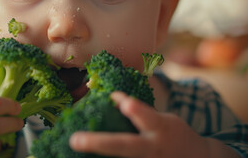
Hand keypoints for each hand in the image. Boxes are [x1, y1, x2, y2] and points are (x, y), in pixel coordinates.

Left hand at [69, 91, 215, 157]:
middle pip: (125, 147)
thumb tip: (112, 98)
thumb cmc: (172, 134)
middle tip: (75, 140)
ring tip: (74, 150)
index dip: (136, 111)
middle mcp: (152, 149)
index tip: (121, 101)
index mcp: (160, 129)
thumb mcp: (162, 120)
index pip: (148, 118)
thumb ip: (139, 112)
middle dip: (99, 143)